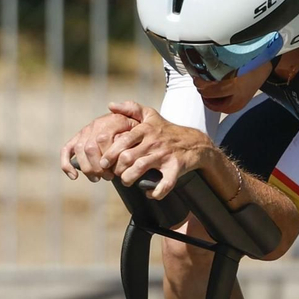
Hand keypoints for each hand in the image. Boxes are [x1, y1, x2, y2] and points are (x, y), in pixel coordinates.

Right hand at [60, 111, 139, 181]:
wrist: (131, 123)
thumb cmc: (139, 131)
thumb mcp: (143, 128)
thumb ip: (135, 135)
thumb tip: (123, 143)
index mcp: (113, 120)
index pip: (103, 139)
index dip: (106, 157)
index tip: (113, 171)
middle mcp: (97, 124)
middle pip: (89, 147)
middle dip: (97, 166)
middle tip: (108, 177)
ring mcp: (86, 130)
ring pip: (79, 150)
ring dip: (87, 168)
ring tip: (97, 178)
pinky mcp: (78, 138)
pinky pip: (66, 150)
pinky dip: (66, 164)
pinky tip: (74, 176)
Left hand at [102, 100, 216, 198]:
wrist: (195, 142)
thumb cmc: (166, 130)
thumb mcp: (150, 115)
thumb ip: (130, 108)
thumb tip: (110, 106)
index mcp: (145, 129)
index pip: (123, 140)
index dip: (110, 154)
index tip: (104, 162)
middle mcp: (154, 142)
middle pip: (128, 157)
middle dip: (117, 169)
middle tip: (114, 173)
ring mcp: (165, 155)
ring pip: (140, 169)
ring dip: (129, 179)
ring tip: (126, 181)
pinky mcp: (176, 168)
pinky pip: (164, 184)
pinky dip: (155, 192)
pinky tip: (149, 193)